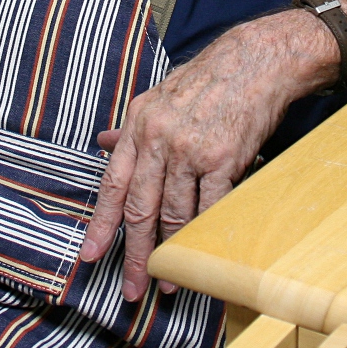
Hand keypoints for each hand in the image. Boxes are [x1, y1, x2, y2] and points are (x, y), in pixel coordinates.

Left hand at [82, 0, 346, 300]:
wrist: (256, 61)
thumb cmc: (208, 79)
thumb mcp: (159, 94)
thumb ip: (132, 126)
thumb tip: (104, 142)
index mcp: (139, 124)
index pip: (113, 184)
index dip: (100, 224)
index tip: (90, 255)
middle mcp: (160, 139)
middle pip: (141, 209)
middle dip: (135, 254)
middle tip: (132, 287)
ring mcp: (191, 150)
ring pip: (174, 214)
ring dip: (171, 252)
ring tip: (170, 279)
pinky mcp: (224, 159)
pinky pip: (209, 208)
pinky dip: (203, 234)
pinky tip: (199, 253)